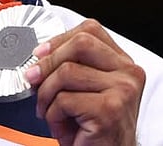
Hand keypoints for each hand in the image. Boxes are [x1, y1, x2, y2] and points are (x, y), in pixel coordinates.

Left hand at [24, 19, 145, 145]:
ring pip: (66, 72)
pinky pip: (64, 100)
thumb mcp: (85, 91)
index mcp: (123, 64)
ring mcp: (123, 90)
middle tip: (33, 79)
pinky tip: (62, 125)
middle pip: (80, 44)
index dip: (59, 39)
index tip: (40, 53)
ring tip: (49, 111)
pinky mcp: (110, 109)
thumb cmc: (94, 130)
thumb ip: (72, 67)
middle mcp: (129, 73)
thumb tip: (39, 56)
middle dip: (47, 62)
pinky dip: (53, 114)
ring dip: (46, 94)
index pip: (90, 30)